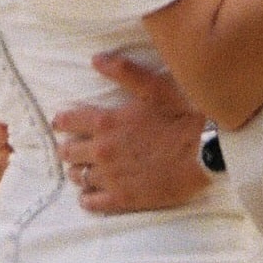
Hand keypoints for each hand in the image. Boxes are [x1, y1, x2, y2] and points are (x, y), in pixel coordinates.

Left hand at [51, 54, 209, 214]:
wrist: (203, 151)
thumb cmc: (180, 115)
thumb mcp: (153, 86)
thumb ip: (123, 71)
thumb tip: (96, 59)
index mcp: (107, 122)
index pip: (71, 122)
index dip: (62, 121)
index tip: (58, 122)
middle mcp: (104, 151)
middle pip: (71, 152)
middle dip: (67, 148)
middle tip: (67, 147)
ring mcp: (113, 177)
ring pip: (80, 177)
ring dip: (77, 171)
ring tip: (78, 170)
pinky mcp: (125, 198)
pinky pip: (95, 203)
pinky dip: (87, 199)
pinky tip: (87, 196)